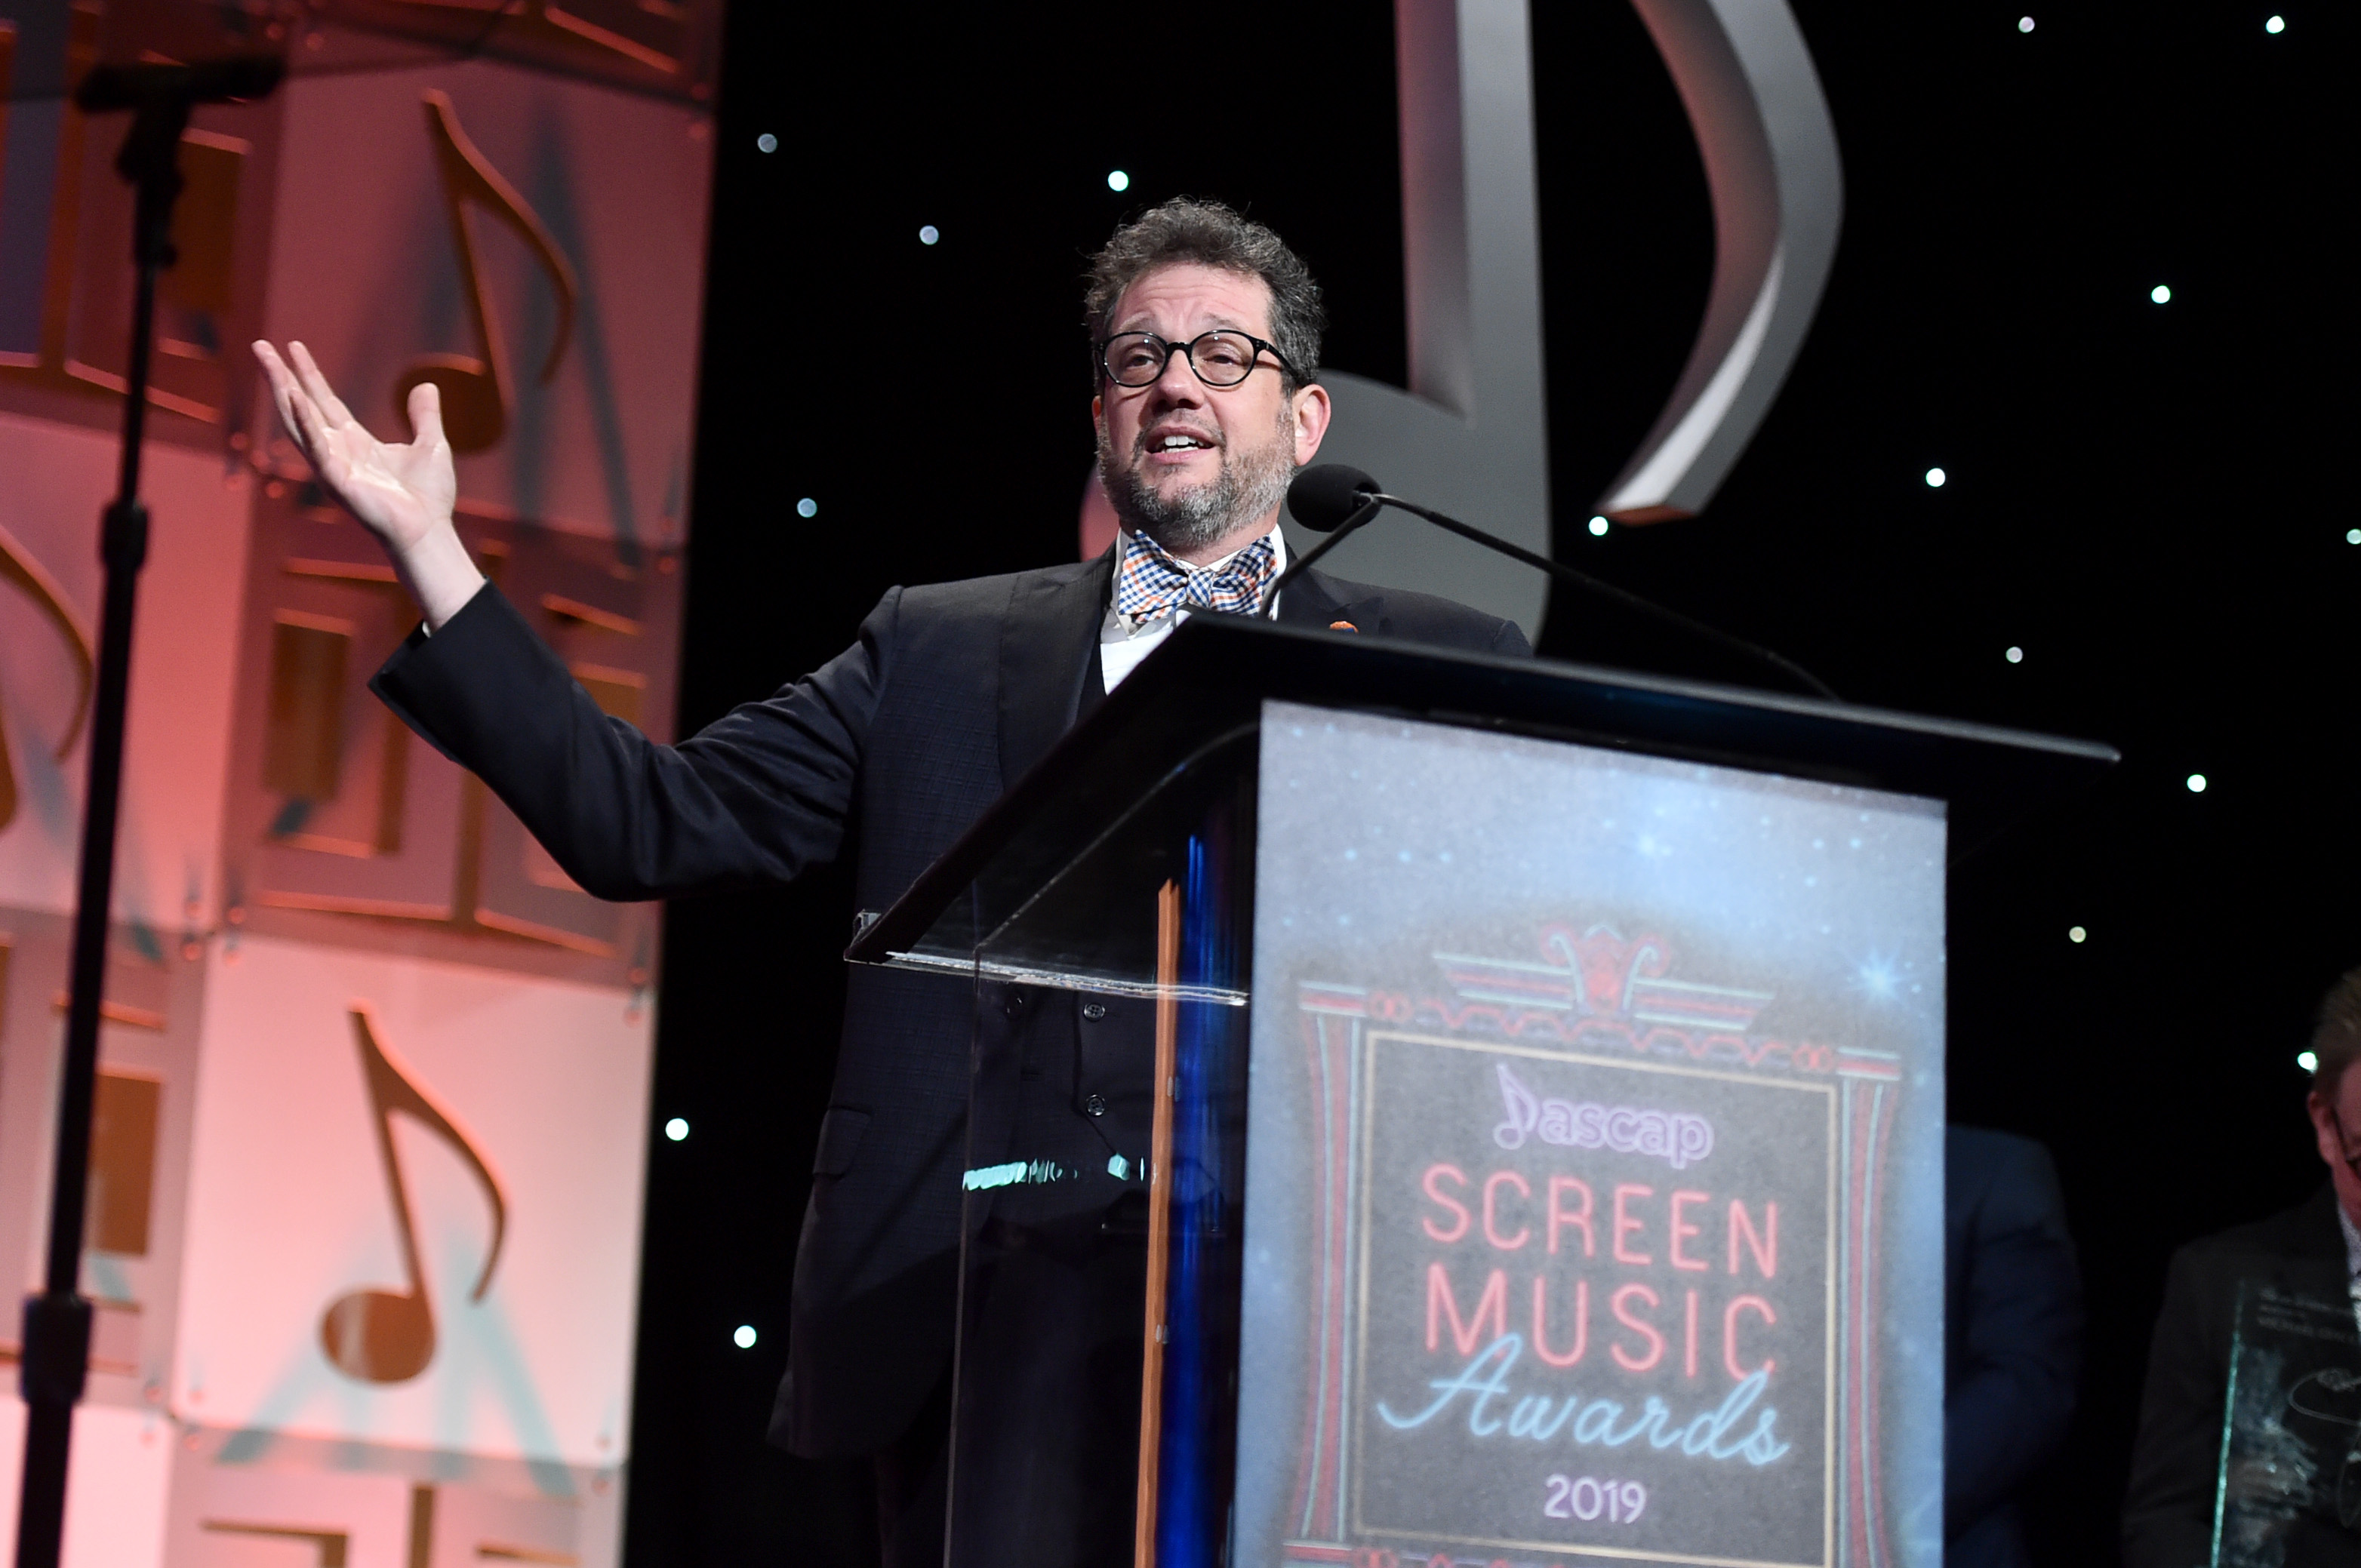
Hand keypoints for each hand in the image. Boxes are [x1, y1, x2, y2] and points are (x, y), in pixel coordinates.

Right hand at [251, 340, 483, 627]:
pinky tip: (293, 396)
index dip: (309, 374)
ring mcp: (331, 465)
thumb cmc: (428, 497)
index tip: (294, 347)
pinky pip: (315, 447)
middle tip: (260, 344)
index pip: (324, 401)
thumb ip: (425, 415)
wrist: (429, 531)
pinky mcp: (335, 481)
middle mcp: (336, 451)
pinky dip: (305, 422)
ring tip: (268, 361)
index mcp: (355, 442)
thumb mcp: (431, 443)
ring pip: (298, 421)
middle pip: (301, 405)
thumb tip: (427, 384)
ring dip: (282, 390)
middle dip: (281, 375)